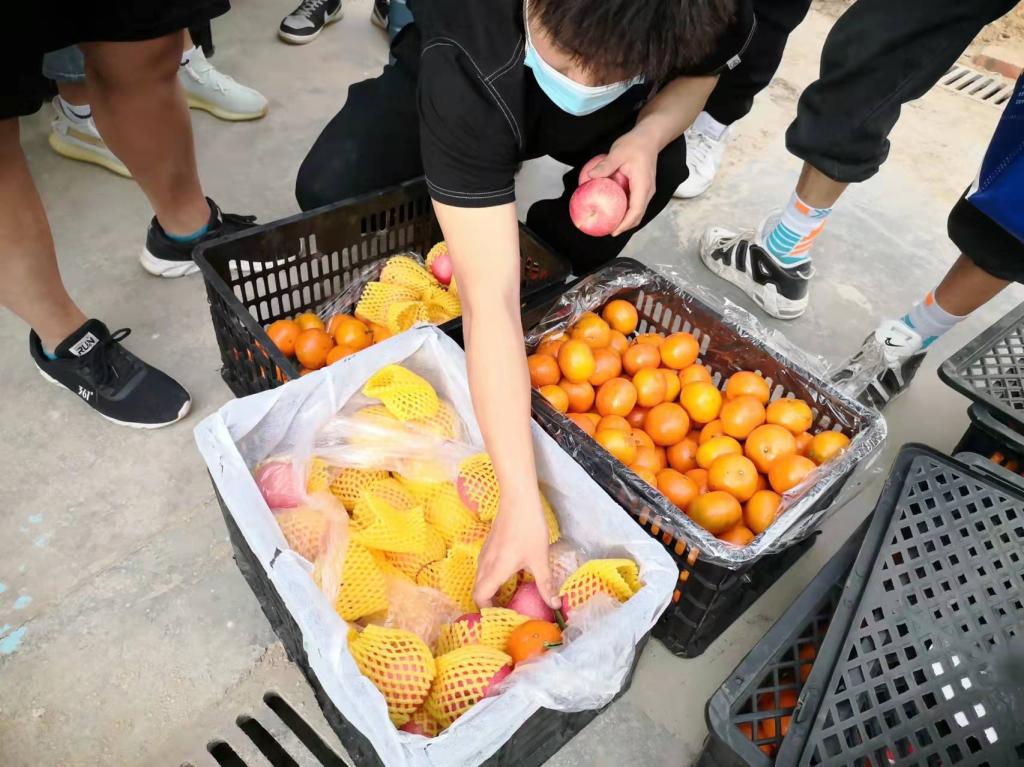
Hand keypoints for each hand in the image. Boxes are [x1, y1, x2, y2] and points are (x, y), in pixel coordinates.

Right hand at [472, 492, 558, 609]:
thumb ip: (546, 584)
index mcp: (495, 570)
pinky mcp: (489, 544)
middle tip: (508, 611)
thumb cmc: (528, 527)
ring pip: (481, 578)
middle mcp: (485, 563)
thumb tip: (555, 605)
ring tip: (510, 597)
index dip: (487, 610)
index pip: (480, 597)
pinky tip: (511, 575)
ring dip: (492, 590)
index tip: (502, 617)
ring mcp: (485, 552)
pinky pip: (485, 568)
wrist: (518, 498)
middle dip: (490, 603)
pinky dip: (493, 578)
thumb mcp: (540, 558)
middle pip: (478, 590)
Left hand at [578, 129, 657, 235]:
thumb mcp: (618, 152)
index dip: (625, 224)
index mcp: (643, 185)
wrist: (650, 137)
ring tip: (610, 225)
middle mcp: (648, 191)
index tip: (613, 231)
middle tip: (607, 231)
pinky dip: (626, 212)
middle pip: (638, 216)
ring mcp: (647, 190)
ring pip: (638, 212)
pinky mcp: (643, 189)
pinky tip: (614, 211)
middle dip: (624, 226)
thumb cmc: (635, 144)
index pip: (636, 211)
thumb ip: (605, 165)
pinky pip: (636, 204)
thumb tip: (589, 176)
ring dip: (625, 220)